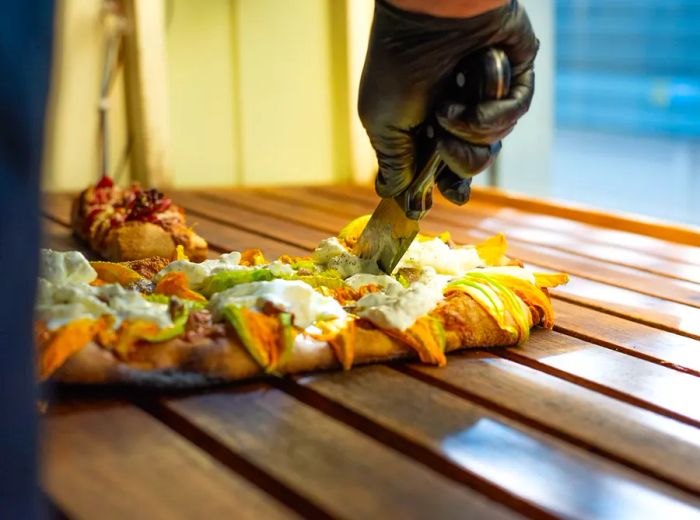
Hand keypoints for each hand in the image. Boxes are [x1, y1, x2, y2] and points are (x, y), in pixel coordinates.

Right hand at [358, 0, 537, 206]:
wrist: (427, 18)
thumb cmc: (398, 68)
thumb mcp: (381, 124)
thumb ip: (394, 165)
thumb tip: (397, 198)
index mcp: (425, 128)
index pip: (442, 172)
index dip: (444, 189)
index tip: (438, 199)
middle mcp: (457, 117)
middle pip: (469, 168)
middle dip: (456, 164)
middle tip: (440, 142)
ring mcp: (485, 100)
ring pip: (492, 146)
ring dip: (468, 132)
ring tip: (448, 106)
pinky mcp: (512, 81)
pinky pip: (512, 115)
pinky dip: (491, 112)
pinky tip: (471, 93)